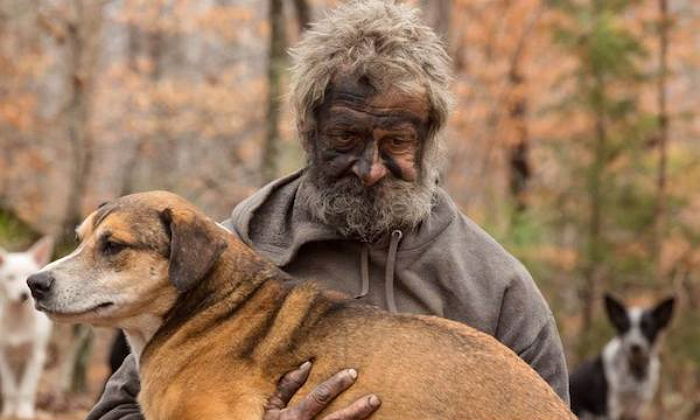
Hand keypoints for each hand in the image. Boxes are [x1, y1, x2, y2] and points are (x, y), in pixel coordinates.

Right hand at [263, 361, 380, 419]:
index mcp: (295, 417)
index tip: (352, 373)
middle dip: (357, 409)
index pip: (320, 397)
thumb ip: (287, 386)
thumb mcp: (272, 408)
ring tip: (374, 410)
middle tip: (374, 398)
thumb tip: (306, 365)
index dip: (337, 384)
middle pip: (338, 419)